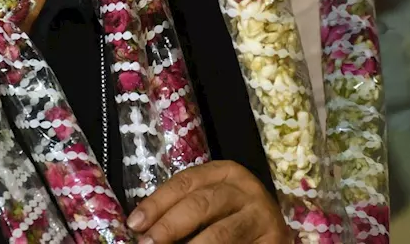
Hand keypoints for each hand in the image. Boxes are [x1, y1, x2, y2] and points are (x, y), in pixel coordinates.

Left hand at [126, 161, 288, 243]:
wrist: (270, 236)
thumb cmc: (231, 218)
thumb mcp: (209, 206)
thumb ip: (180, 211)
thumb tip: (142, 230)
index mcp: (225, 173)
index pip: (186, 182)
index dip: (157, 202)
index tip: (135, 224)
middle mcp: (246, 189)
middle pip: (202, 204)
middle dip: (170, 226)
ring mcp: (262, 216)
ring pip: (221, 233)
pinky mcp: (274, 240)